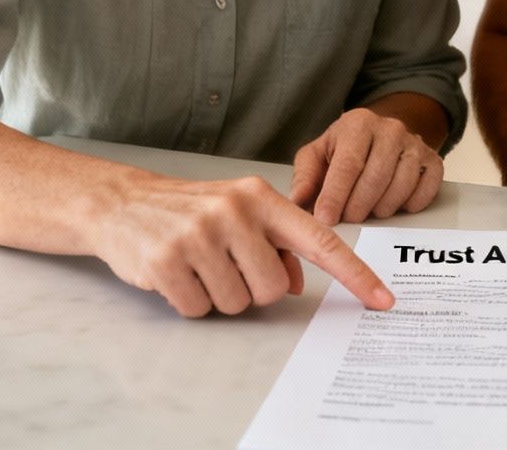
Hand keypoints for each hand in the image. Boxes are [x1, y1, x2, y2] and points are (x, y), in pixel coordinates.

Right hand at [93, 171, 393, 318]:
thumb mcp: (239, 213)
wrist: (123, 203)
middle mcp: (234, 212)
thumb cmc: (191, 210)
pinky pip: (200, 309)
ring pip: (237, 303)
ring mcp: (199, 235)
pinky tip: (177, 273)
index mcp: (261, 198)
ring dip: (219, 295)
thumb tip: (296, 283)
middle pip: (272, 289)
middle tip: (224, 264)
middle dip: (252, 289)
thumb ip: (276, 243)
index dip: (354, 274)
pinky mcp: (167, 261)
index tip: (383, 300)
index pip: (320, 240)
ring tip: (198, 265)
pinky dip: (191, 301)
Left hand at [289, 107, 443, 225]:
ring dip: (382, 209)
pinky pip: (426, 190)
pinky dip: (409, 205)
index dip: (335, 196)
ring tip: (368, 211)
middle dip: (358, 207)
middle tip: (347, 219)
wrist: (380, 136)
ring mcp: (415, 143)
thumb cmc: (344, 150)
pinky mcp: (433, 160)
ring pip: (401, 186)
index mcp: (357, 123)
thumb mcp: (317, 155)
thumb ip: (305, 177)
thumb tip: (298, 201)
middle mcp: (390, 129)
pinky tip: (394, 204)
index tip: (325, 219)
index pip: (348, 164)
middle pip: (376, 178)